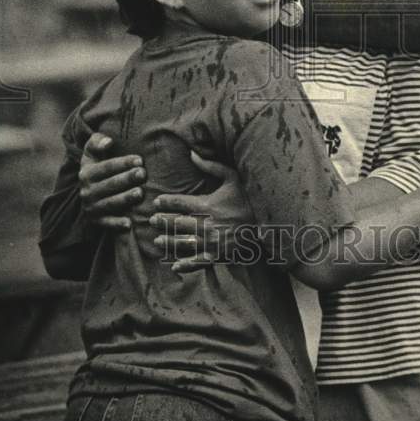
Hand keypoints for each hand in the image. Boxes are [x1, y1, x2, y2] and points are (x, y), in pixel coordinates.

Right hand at [79, 133, 145, 231]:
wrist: (89, 189)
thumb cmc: (98, 164)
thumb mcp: (93, 151)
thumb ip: (97, 141)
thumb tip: (108, 142)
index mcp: (86, 173)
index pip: (106, 167)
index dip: (123, 163)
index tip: (140, 159)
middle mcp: (86, 191)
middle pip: (110, 184)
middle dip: (127, 178)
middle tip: (143, 173)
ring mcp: (91, 207)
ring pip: (110, 203)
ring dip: (125, 199)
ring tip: (140, 193)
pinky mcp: (96, 221)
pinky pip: (107, 223)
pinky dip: (117, 224)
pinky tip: (129, 223)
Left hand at [149, 151, 254, 273]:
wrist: (269, 222)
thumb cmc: (249, 196)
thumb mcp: (232, 176)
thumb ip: (210, 166)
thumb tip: (191, 153)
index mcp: (207, 204)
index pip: (179, 203)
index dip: (166, 202)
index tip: (157, 202)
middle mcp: (205, 224)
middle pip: (177, 223)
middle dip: (163, 221)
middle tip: (151, 221)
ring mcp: (211, 241)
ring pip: (183, 243)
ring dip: (169, 242)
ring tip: (157, 241)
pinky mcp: (219, 255)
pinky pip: (198, 262)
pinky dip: (186, 265)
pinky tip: (175, 267)